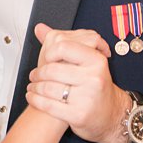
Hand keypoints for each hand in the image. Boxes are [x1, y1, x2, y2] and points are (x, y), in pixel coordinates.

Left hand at [25, 23, 129, 142]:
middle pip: (52, 69)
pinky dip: (35, 100)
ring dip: (34, 87)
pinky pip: (48, 105)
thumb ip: (64, 44)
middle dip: (38, 73)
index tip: (46, 57)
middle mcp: (94, 78)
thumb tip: (40, 28)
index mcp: (96, 60)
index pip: (64, 47)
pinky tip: (32, 96)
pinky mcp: (79, 114)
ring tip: (33, 86)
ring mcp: (87, 97)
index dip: (49, 52)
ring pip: (47, 88)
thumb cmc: (94, 86)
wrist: (109, 113)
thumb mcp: (86, 62)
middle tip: (34, 75)